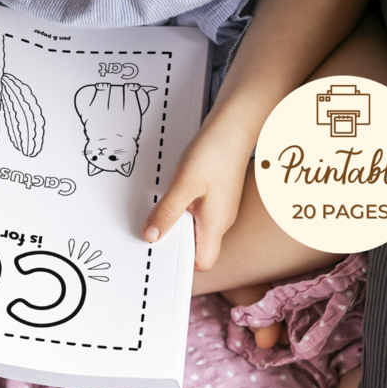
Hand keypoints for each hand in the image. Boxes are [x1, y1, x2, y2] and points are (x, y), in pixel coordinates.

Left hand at [142, 124, 247, 270]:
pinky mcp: (216, 196)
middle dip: (174, 241)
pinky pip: (197, 212)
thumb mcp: (183, 184)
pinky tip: (173, 194)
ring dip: (177, 222)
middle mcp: (221, 221)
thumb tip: (151, 235)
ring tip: (162, 207)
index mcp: (215, 225)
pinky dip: (182, 208)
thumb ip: (167, 212)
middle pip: (196, 247)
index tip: (160, 251)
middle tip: (153, 228)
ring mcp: (220, 209)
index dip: (181, 262)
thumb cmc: (215, 152)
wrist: (235, 125)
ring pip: (196, 228)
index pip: (202, 262)